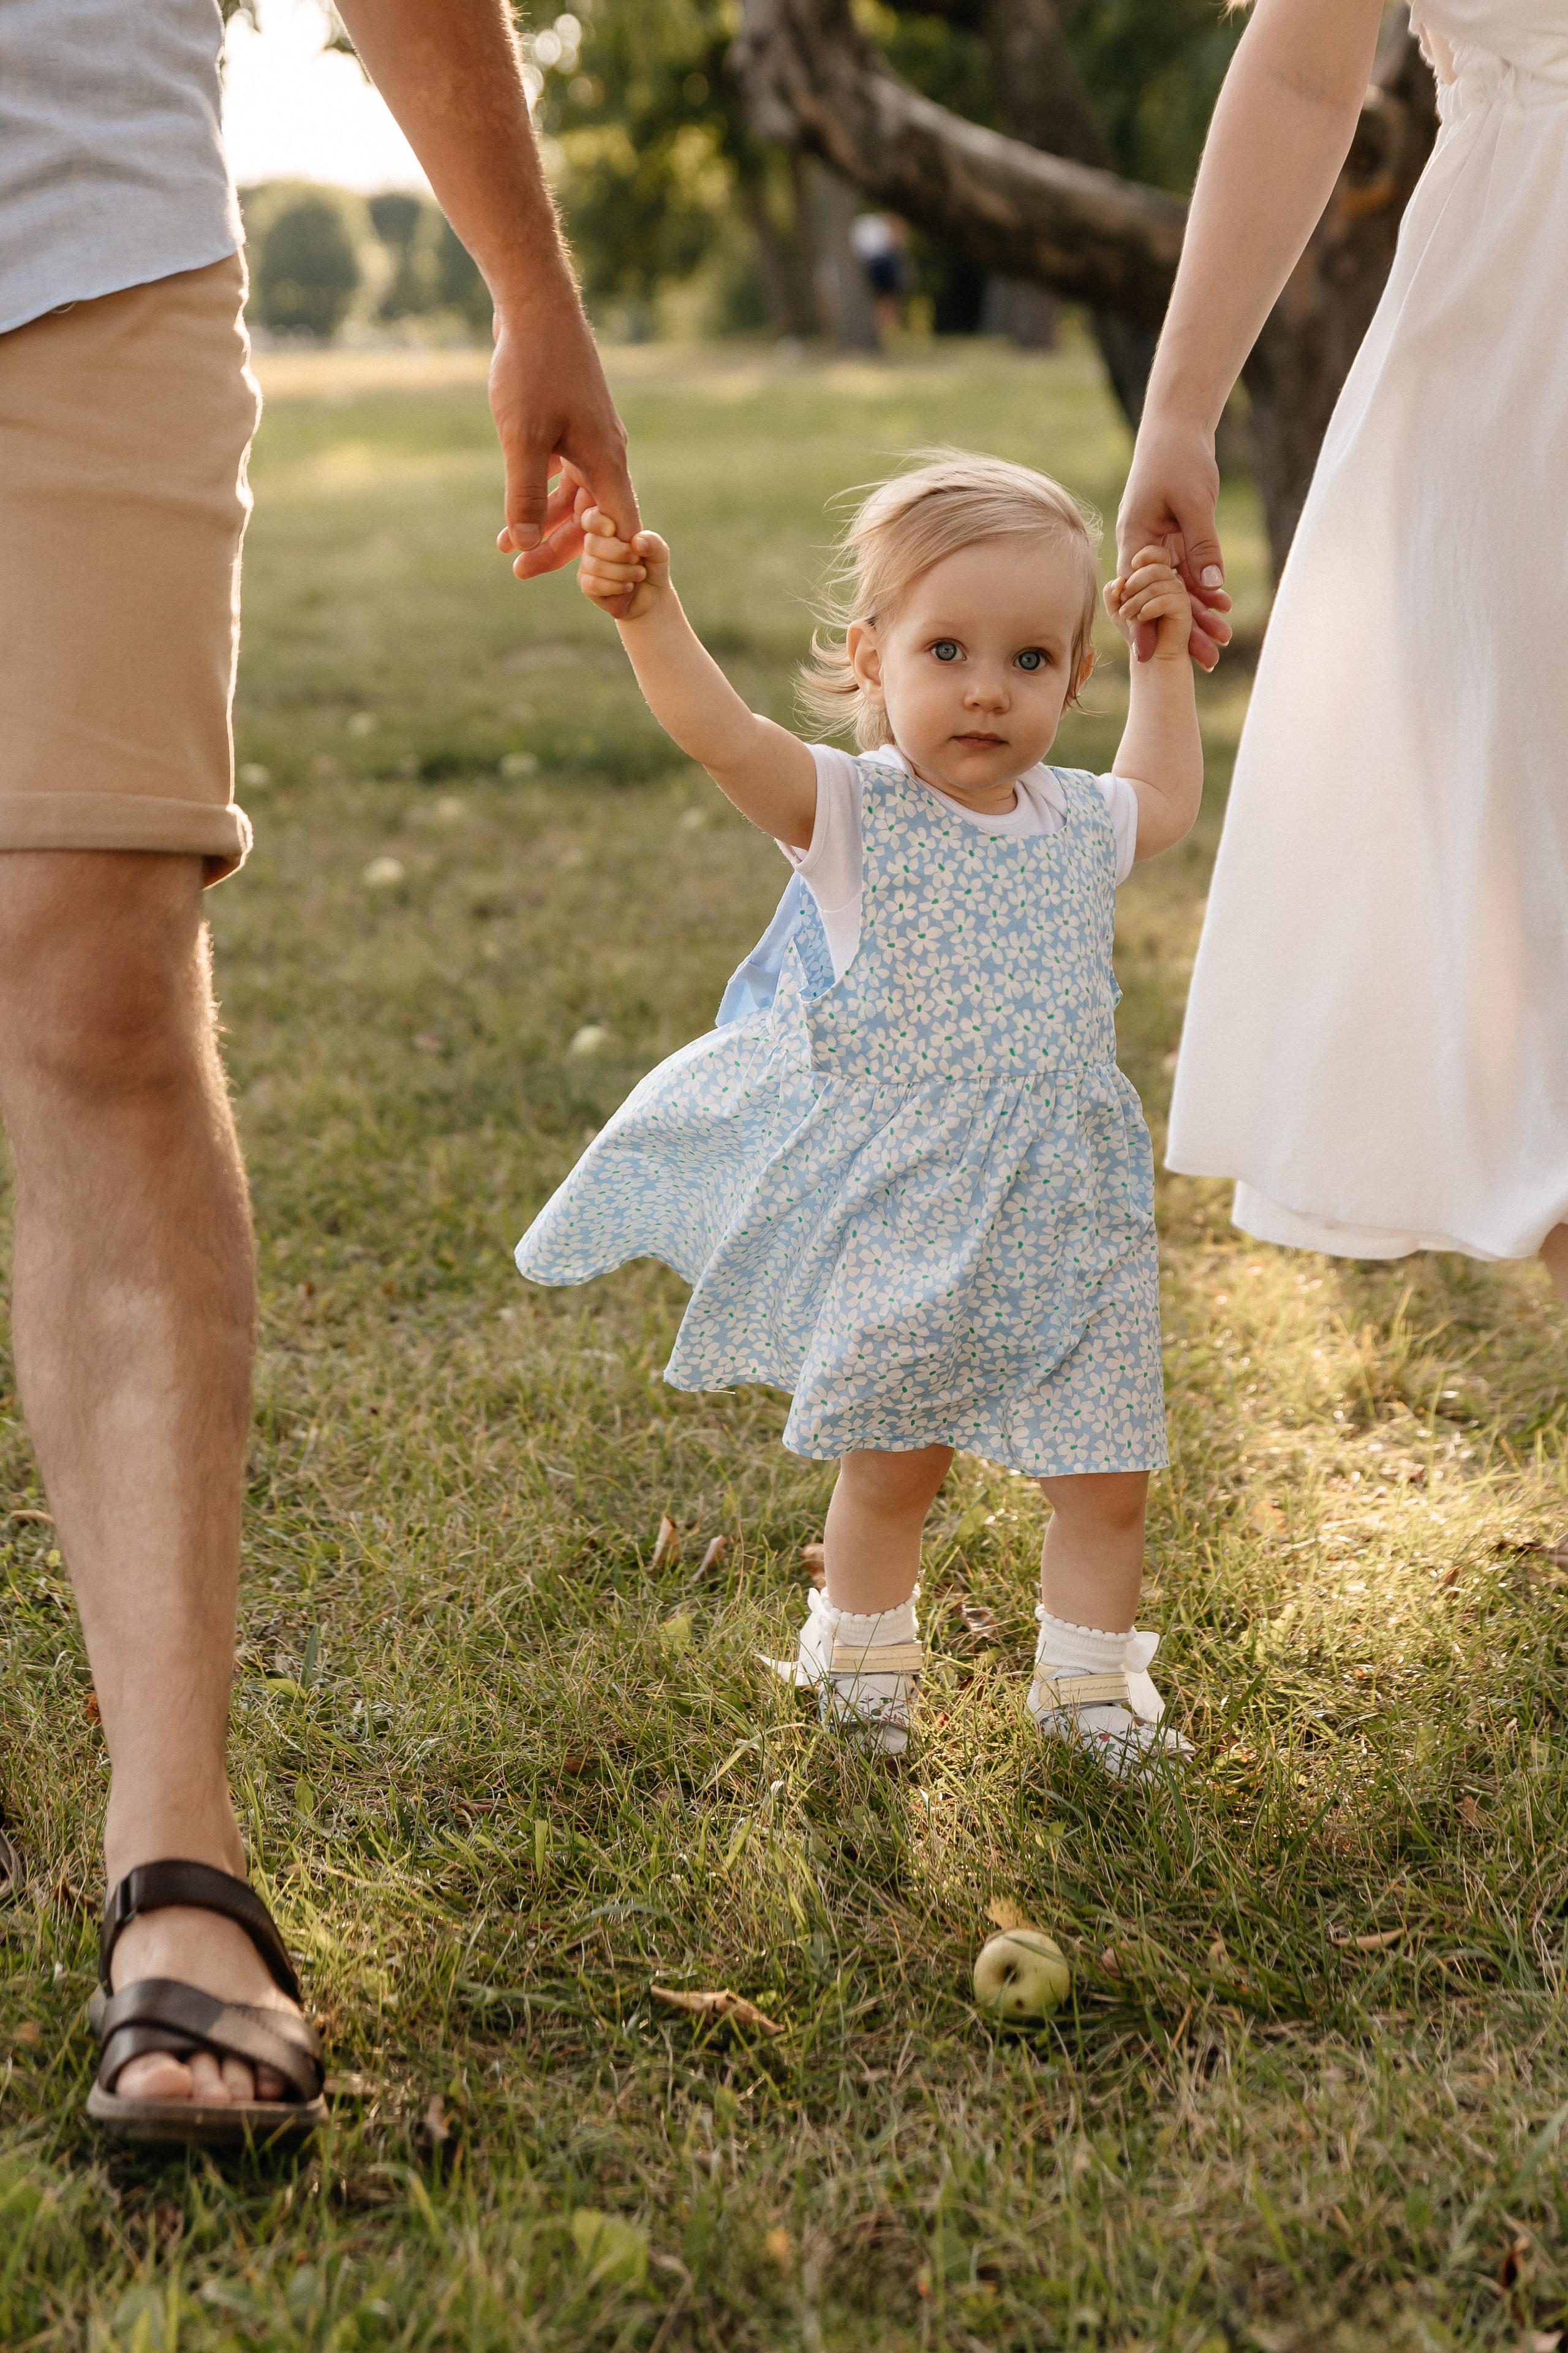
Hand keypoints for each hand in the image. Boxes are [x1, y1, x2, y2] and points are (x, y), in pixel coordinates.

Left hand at [489, 297, 639, 578]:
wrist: (535, 305)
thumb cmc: (532, 369)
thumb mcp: (522, 439)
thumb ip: (524, 495)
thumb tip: (525, 544)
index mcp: (606, 463)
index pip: (620, 532)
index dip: (611, 567)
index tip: (595, 598)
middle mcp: (606, 455)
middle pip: (592, 520)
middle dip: (557, 548)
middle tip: (518, 572)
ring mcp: (590, 438)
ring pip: (574, 497)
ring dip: (542, 521)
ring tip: (504, 546)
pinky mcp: (572, 424)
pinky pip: (563, 473)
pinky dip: (540, 492)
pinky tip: (512, 507)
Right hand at [579, 510, 669, 623]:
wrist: (652, 597)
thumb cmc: (652, 568)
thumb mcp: (659, 553)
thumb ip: (652, 542)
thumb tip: (635, 542)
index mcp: (607, 527)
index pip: (590, 517)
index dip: (597, 522)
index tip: (612, 530)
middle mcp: (594, 543)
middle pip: (592, 543)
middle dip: (619, 553)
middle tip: (637, 560)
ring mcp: (588, 564)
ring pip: (595, 565)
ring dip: (622, 572)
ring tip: (639, 574)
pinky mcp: (587, 584)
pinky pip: (593, 584)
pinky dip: (615, 586)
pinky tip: (628, 586)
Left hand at [1105, 547, 1195, 664]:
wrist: (1150, 654)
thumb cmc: (1135, 629)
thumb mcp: (1117, 609)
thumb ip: (1112, 592)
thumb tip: (1118, 582)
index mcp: (1158, 575)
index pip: (1156, 553)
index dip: (1144, 557)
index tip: (1129, 572)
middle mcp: (1171, 579)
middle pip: (1153, 568)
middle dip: (1133, 585)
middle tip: (1123, 603)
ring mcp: (1179, 592)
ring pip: (1157, 584)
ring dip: (1137, 600)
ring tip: (1128, 615)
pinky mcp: (1184, 607)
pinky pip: (1165, 599)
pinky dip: (1149, 608)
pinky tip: (1142, 618)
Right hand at [1116, 415, 1231, 669]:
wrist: (1178, 425)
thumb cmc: (1178, 456)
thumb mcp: (1193, 502)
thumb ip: (1202, 546)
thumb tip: (1210, 590)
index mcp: (1136, 539)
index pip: (1136, 591)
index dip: (1142, 624)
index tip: (1149, 655)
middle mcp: (1144, 546)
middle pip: (1160, 597)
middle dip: (1180, 630)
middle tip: (1205, 661)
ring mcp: (1160, 543)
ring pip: (1177, 588)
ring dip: (1197, 615)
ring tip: (1221, 643)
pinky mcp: (1176, 536)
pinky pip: (1189, 570)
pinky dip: (1204, 589)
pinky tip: (1221, 609)